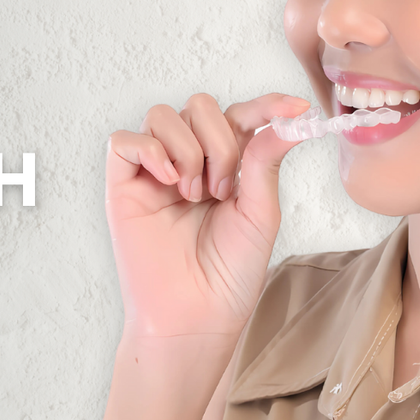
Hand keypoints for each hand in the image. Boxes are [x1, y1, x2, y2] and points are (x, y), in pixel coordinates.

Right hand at [105, 92, 312, 339]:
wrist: (196, 315)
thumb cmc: (228, 273)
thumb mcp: (260, 213)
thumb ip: (266, 160)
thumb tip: (291, 118)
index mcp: (226, 164)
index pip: (242, 115)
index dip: (267, 104)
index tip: (296, 108)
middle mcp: (189, 160)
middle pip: (200, 106)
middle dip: (218, 142)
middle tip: (221, 190)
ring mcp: (154, 171)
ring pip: (163, 115)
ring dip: (187, 149)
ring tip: (194, 195)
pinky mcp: (123, 185)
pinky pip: (124, 140)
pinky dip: (149, 150)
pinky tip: (168, 181)